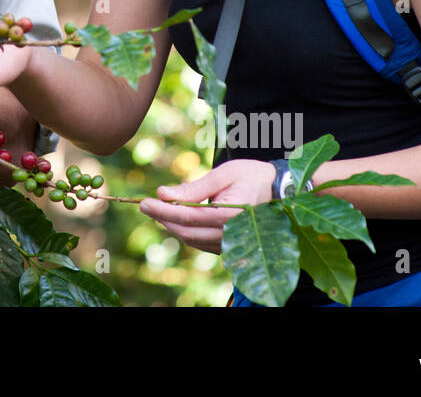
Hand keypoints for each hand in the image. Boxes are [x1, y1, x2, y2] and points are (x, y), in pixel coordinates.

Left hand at [138, 160, 276, 253]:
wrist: (276, 188)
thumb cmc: (250, 176)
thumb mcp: (222, 175)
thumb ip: (193, 188)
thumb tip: (162, 193)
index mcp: (230, 215)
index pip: (188, 217)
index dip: (163, 211)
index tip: (144, 202)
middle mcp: (231, 234)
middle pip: (186, 232)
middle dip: (163, 219)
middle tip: (145, 204)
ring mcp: (230, 243)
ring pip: (191, 239)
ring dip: (171, 225)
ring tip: (157, 208)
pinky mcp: (228, 245)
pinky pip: (199, 242)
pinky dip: (184, 230)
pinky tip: (174, 217)